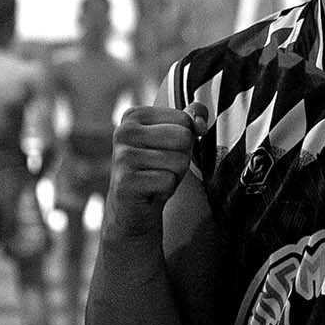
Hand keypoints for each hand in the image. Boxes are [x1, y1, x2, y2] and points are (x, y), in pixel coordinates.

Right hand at [103, 104, 206, 239]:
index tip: (167, 151)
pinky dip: (166, 190)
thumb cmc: (157, 170)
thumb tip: (201, 123)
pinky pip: (168, 181)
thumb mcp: (176, 140)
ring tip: (157, 179)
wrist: (134, 209)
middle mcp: (124, 131)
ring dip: (174, 175)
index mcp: (135, 116)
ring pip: (178, 160)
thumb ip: (191, 119)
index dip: (185, 140)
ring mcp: (123, 156)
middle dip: (182, 157)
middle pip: (183, 137)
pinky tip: (151, 191)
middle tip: (164, 168)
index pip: (184, 119)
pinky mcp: (126, 181)